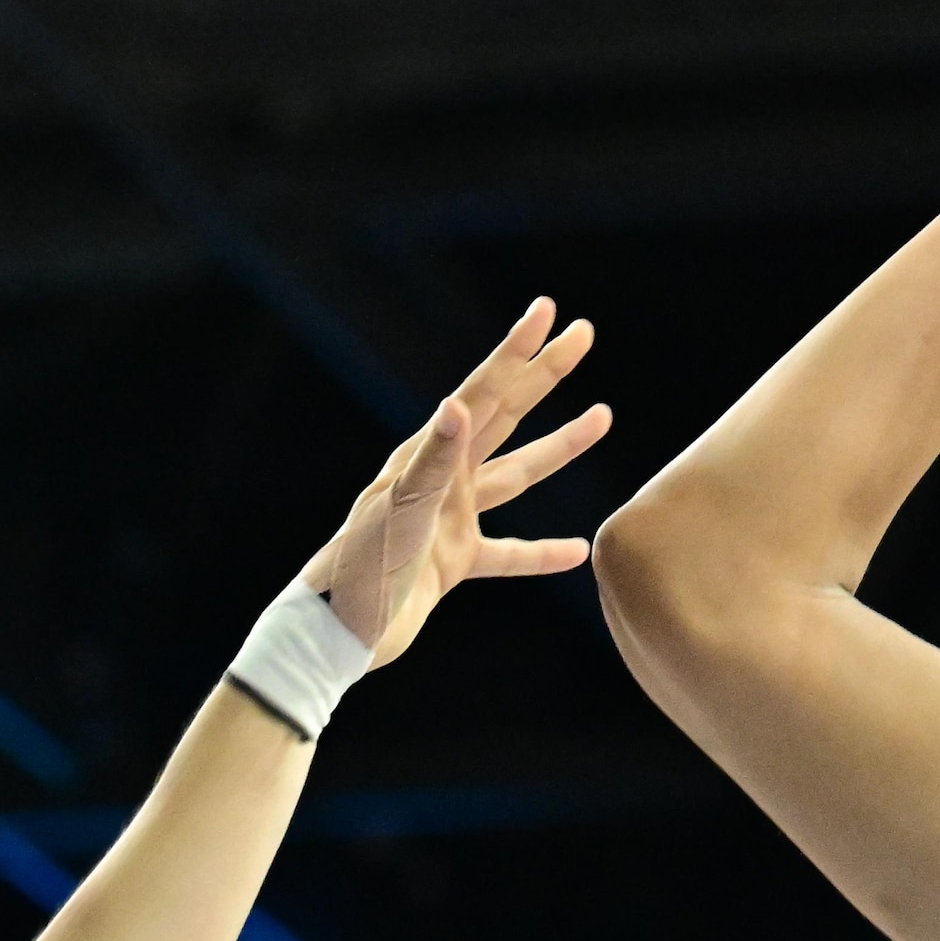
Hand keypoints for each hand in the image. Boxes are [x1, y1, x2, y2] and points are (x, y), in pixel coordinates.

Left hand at [304, 301, 612, 667]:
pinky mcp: (454, 561)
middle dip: (545, 375)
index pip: (483, 392)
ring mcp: (451, 517)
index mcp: (428, 455)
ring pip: (517, 475)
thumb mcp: (401, 508)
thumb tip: (459, 403)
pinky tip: (576, 550)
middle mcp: (443, 477)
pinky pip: (510, 553)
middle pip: (507, 415)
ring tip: (601, 417)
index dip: (517, 352)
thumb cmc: (361, 565)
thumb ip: (434, 460)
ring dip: (558, 448)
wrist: (338, 628)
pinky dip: (542, 551)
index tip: (547, 311)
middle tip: (583, 335)